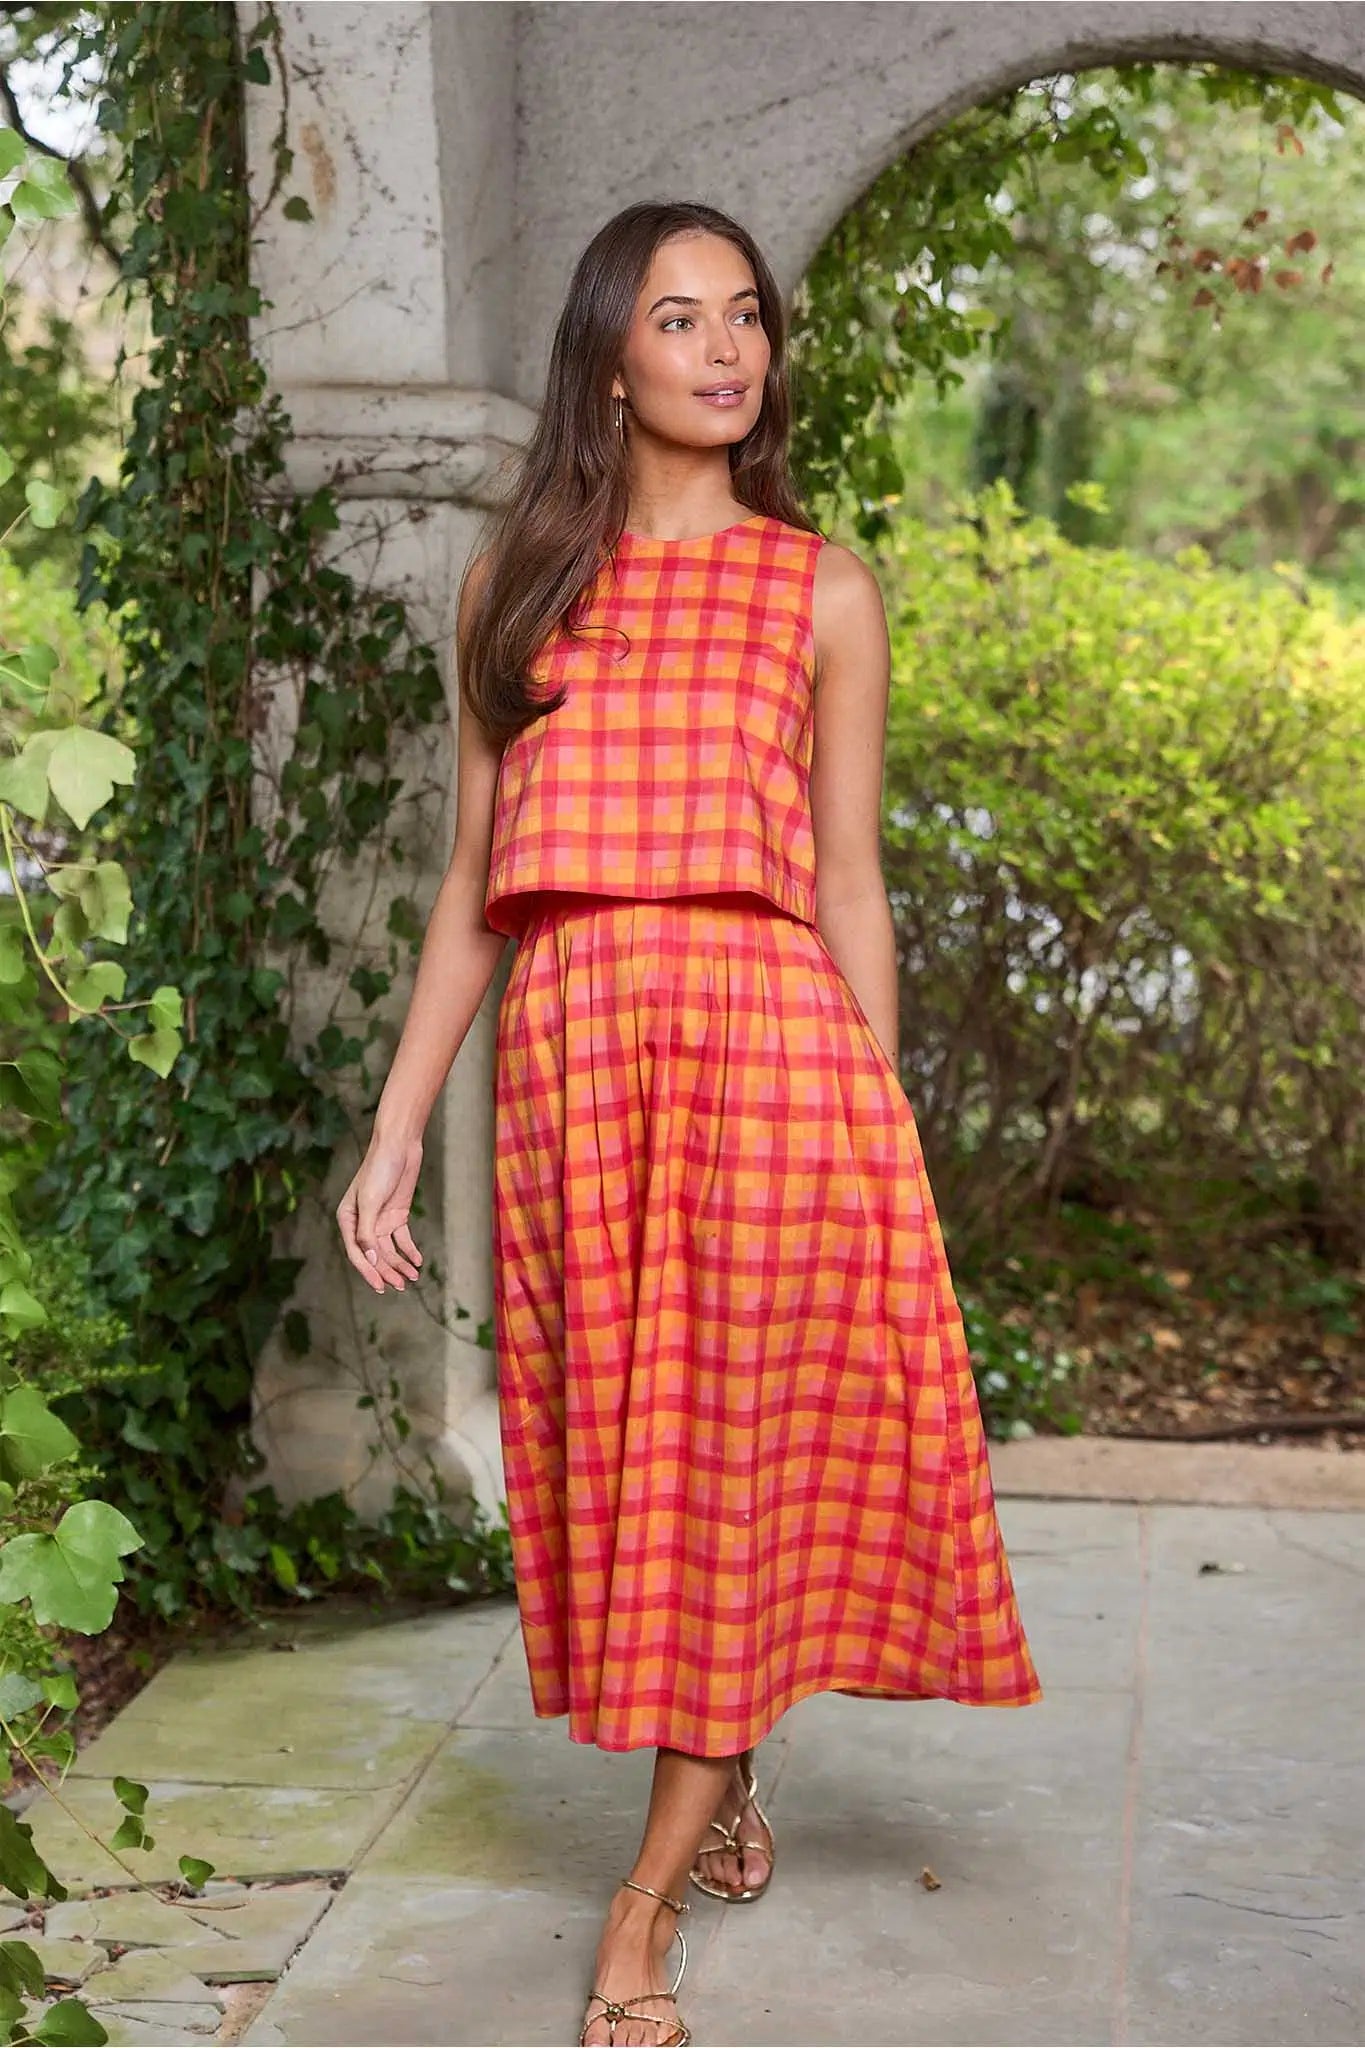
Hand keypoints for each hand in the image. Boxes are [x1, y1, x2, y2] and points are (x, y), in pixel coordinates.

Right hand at [336, 1133, 423, 1293]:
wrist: (399, 1145)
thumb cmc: (379, 1168)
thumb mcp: (371, 1201)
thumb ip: (367, 1232)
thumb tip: (370, 1260)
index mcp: (347, 1219)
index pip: (357, 1253)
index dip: (369, 1271)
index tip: (381, 1286)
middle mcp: (362, 1222)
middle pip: (374, 1255)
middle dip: (387, 1271)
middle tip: (400, 1286)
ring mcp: (380, 1220)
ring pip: (389, 1250)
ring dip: (400, 1264)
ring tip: (412, 1277)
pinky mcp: (397, 1215)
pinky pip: (402, 1240)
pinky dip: (409, 1251)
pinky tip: (417, 1261)